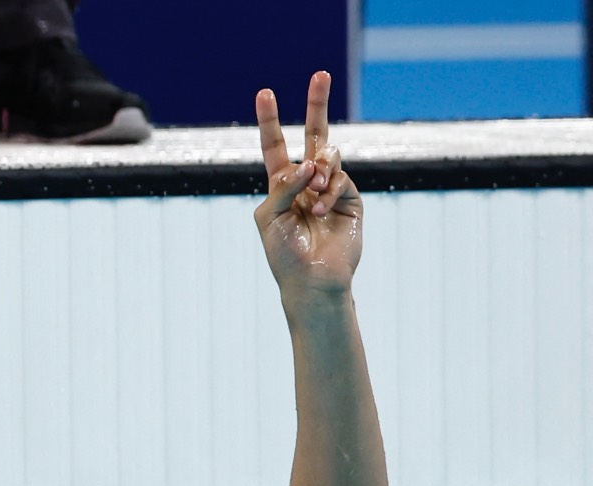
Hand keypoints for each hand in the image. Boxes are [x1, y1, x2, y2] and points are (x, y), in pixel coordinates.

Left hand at [254, 71, 361, 302]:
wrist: (313, 281)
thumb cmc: (284, 253)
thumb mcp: (270, 216)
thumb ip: (283, 186)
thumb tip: (308, 163)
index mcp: (281, 185)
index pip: (275, 145)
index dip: (270, 120)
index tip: (264, 93)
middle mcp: (306, 182)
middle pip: (314, 135)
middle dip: (317, 104)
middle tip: (320, 73)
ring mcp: (330, 189)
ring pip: (328, 157)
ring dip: (318, 171)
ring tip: (312, 194)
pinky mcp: (351, 199)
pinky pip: (340, 179)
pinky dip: (328, 191)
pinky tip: (320, 210)